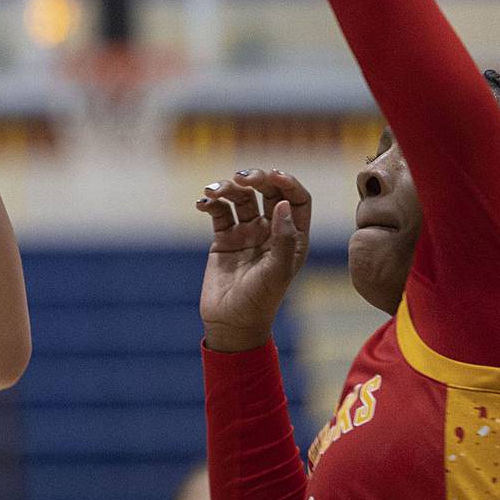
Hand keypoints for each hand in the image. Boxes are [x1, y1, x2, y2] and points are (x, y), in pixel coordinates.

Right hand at [197, 168, 312, 351]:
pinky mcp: (224, 239)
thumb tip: (282, 204)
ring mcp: (247, 233)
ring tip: (213, 191)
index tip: (272, 175)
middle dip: (256, 179)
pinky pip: (219, 212)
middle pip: (268, 192)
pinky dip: (210, 203)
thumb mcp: (277, 271)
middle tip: (241, 177)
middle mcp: (271, 231)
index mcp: (293, 237)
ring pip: (240, 198)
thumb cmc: (260, 301)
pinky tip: (202, 203)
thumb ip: (284, 238)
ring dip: (228, 188)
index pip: (296, 200)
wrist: (230, 323)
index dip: (287, 183)